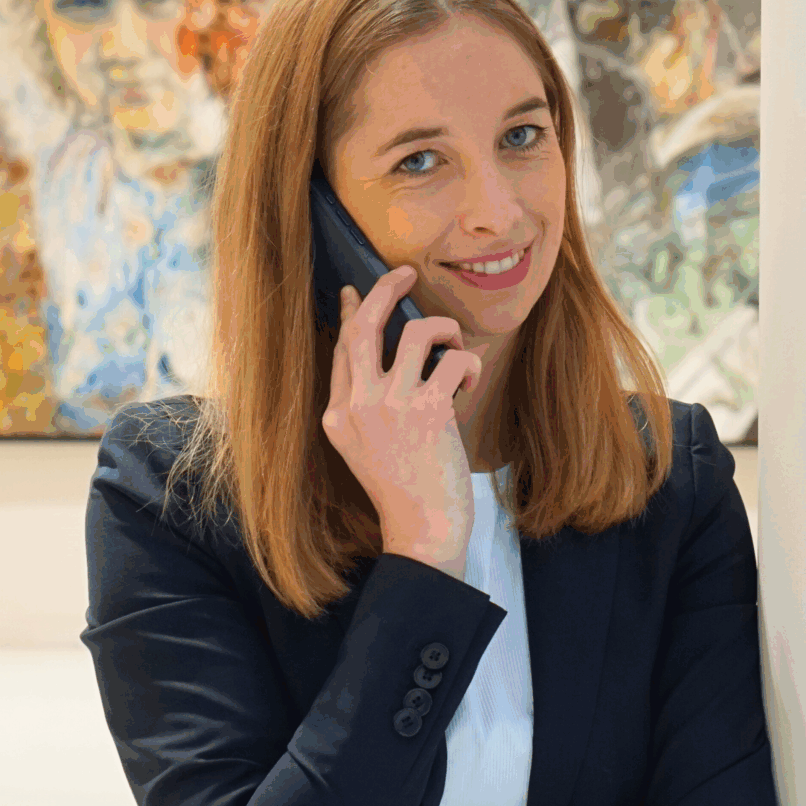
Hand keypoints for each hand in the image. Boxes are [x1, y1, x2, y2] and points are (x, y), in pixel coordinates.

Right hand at [322, 266, 480, 575]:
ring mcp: (391, 407)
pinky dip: (467, 364)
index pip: (342, 348)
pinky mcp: (429, 412)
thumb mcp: (363, 449)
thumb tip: (377, 359)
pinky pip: (454, 360)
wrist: (422, 532)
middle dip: (385, 289)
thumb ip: (363, 406)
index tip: (354, 292)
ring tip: (456, 347)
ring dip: (445, 329)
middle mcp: (358, 406)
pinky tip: (467, 385)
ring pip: (418, 333)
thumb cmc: (403, 491)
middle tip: (405, 273)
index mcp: (337, 415)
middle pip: (366, 326)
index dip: (351, 314)